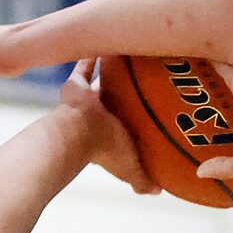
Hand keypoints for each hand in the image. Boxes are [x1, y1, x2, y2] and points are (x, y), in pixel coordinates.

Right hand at [56, 62, 155, 196]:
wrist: (77, 135)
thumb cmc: (104, 151)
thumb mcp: (131, 169)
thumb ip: (142, 181)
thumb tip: (157, 192)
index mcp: (110, 133)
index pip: (125, 126)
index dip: (136, 120)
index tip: (149, 112)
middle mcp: (98, 115)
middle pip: (115, 101)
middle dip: (125, 93)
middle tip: (143, 77)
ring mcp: (85, 100)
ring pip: (102, 83)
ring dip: (112, 72)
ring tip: (126, 54)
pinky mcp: (74, 86)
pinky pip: (84, 66)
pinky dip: (91, 56)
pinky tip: (104, 40)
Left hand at [191, 62, 232, 188]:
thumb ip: (221, 167)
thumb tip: (200, 173)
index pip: (228, 104)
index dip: (214, 100)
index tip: (196, 97)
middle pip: (223, 82)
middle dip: (207, 76)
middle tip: (184, 72)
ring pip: (218, 69)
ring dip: (204, 63)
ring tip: (182, 51)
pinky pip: (214, 60)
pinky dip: (202, 55)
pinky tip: (185, 44)